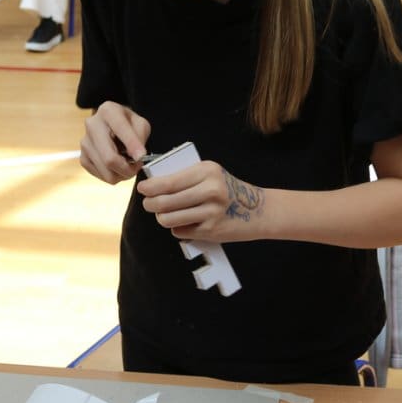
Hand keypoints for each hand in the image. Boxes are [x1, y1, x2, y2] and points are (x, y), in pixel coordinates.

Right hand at [80, 101, 150, 184]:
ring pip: (106, 171)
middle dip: (127, 168)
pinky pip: (101, 176)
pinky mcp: (83, 158)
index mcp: (108, 111)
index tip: (141, 156)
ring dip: (122, 174)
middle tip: (137, 167)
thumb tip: (136, 157)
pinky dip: (113, 176)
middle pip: (109, 158)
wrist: (111, 126)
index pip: (120, 129)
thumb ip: (140, 137)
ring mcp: (85, 142)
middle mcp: (92, 125)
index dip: (133, 145)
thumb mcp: (140, 124)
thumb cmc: (128, 124)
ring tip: (129, 166)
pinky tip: (118, 167)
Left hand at [137, 160, 265, 241]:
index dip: (149, 188)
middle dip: (150, 205)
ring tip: (166, 215)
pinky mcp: (211, 230)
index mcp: (207, 171)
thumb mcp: (210, 174)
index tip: (142, 189)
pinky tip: (190, 222)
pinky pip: (180, 231)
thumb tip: (152, 185)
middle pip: (163, 202)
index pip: (167, 182)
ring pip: (168, 219)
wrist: (259, 210)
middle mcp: (210, 190)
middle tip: (149, 205)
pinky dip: (179, 228)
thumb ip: (185, 178)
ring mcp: (211, 212)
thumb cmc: (228, 190)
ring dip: (162, 219)